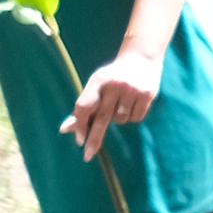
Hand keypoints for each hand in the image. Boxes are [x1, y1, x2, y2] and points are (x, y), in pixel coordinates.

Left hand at [63, 44, 163, 158]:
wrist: (141, 57)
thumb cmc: (113, 75)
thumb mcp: (97, 85)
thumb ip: (84, 106)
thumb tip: (66, 129)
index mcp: (98, 80)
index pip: (84, 106)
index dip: (80, 124)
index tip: (79, 140)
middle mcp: (114, 85)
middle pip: (101, 118)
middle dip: (94, 139)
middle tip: (87, 155)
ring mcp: (132, 90)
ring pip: (120, 120)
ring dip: (118, 118)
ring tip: (122, 103)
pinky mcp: (147, 95)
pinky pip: (135, 118)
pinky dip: (132, 116)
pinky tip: (133, 103)